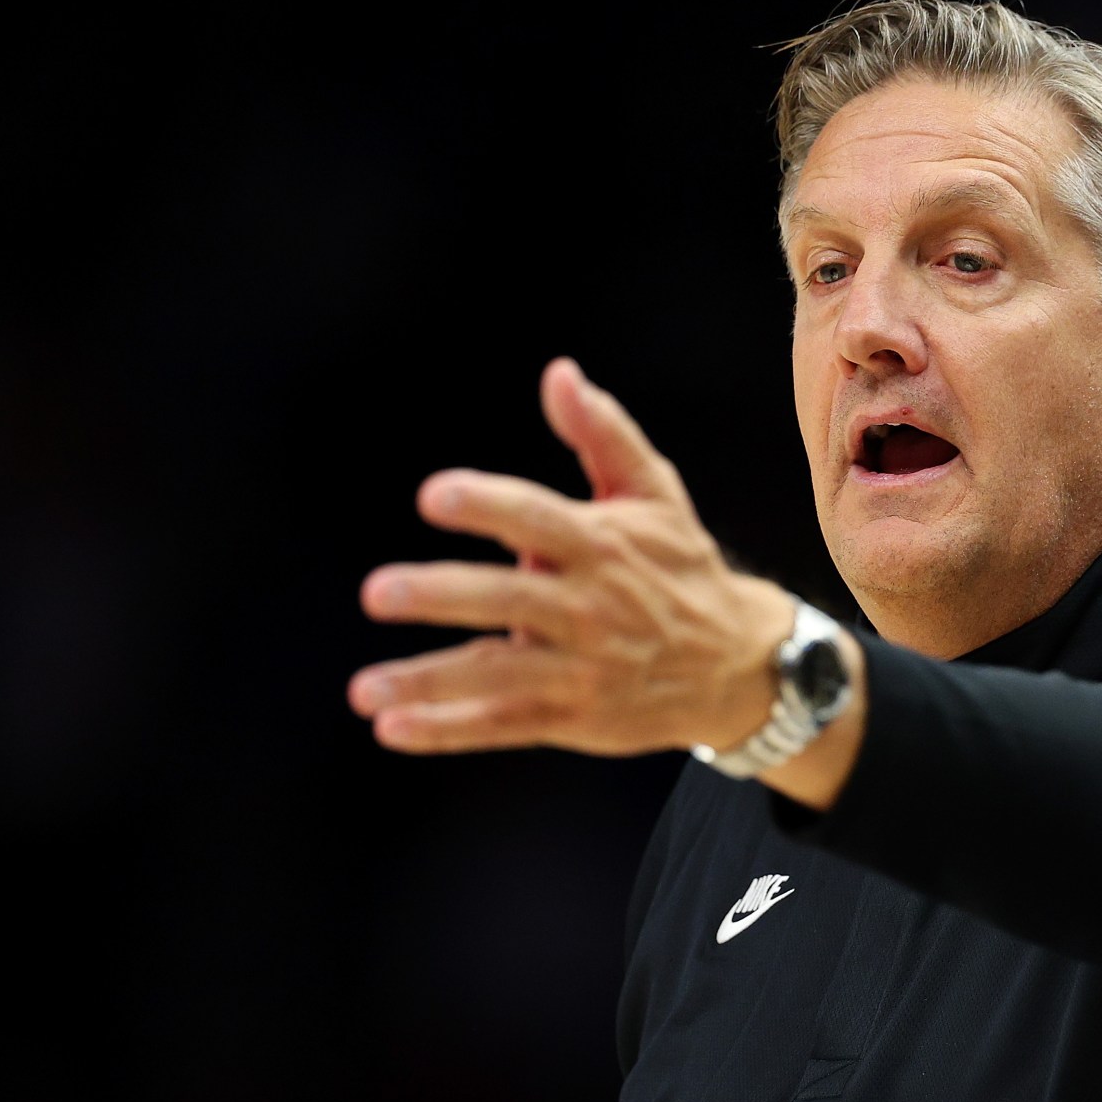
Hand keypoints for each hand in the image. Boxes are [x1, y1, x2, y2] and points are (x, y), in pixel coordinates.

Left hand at [348, 359, 800, 758]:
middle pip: (509, 598)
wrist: (736, 665)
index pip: (538, 518)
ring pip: (497, 674)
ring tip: (365, 689)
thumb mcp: (656, 495)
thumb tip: (559, 373)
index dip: (487, 505)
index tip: (433, 496)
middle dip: (442, 595)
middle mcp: (590, 607)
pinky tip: (392, 728)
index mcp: (603, 545)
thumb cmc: (681, 567)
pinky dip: (448, 729)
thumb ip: (604, 434)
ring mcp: (581, 668)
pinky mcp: (573, 716)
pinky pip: (503, 724)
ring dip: (428, 680)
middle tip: (376, 592)